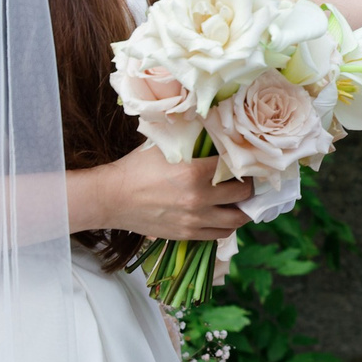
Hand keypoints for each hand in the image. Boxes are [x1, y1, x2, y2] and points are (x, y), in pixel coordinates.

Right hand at [95, 143, 250, 240]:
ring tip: (240, 201)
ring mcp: (194, 220)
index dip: (245, 162)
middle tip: (247, 180)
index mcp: (194, 172)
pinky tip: (223, 214)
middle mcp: (198, 198)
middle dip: (249, 186)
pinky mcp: (187, 234)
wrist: (112, 198)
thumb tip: (214, 127)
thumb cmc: (137, 168)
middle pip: (243, 194)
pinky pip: (219, 234)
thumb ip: (192, 139)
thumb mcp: (165, 146)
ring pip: (236, 220)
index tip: (248, 160)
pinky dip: (226, 225)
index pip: (235, 166)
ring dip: (242, 210)